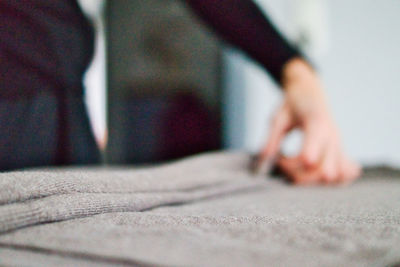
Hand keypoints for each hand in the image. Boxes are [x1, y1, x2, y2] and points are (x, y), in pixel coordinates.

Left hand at [257, 58, 360, 184]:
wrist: (311, 90)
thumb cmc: (293, 103)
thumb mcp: (278, 117)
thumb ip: (272, 139)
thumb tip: (264, 160)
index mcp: (317, 124)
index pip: (313, 152)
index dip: (297, 165)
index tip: (278, 160)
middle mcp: (332, 137)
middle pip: (323, 172)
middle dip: (299, 175)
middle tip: (282, 163)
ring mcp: (339, 146)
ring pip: (334, 177)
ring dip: (311, 180)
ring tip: (294, 167)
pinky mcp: (340, 152)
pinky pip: (344, 175)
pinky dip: (331, 182)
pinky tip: (313, 173)